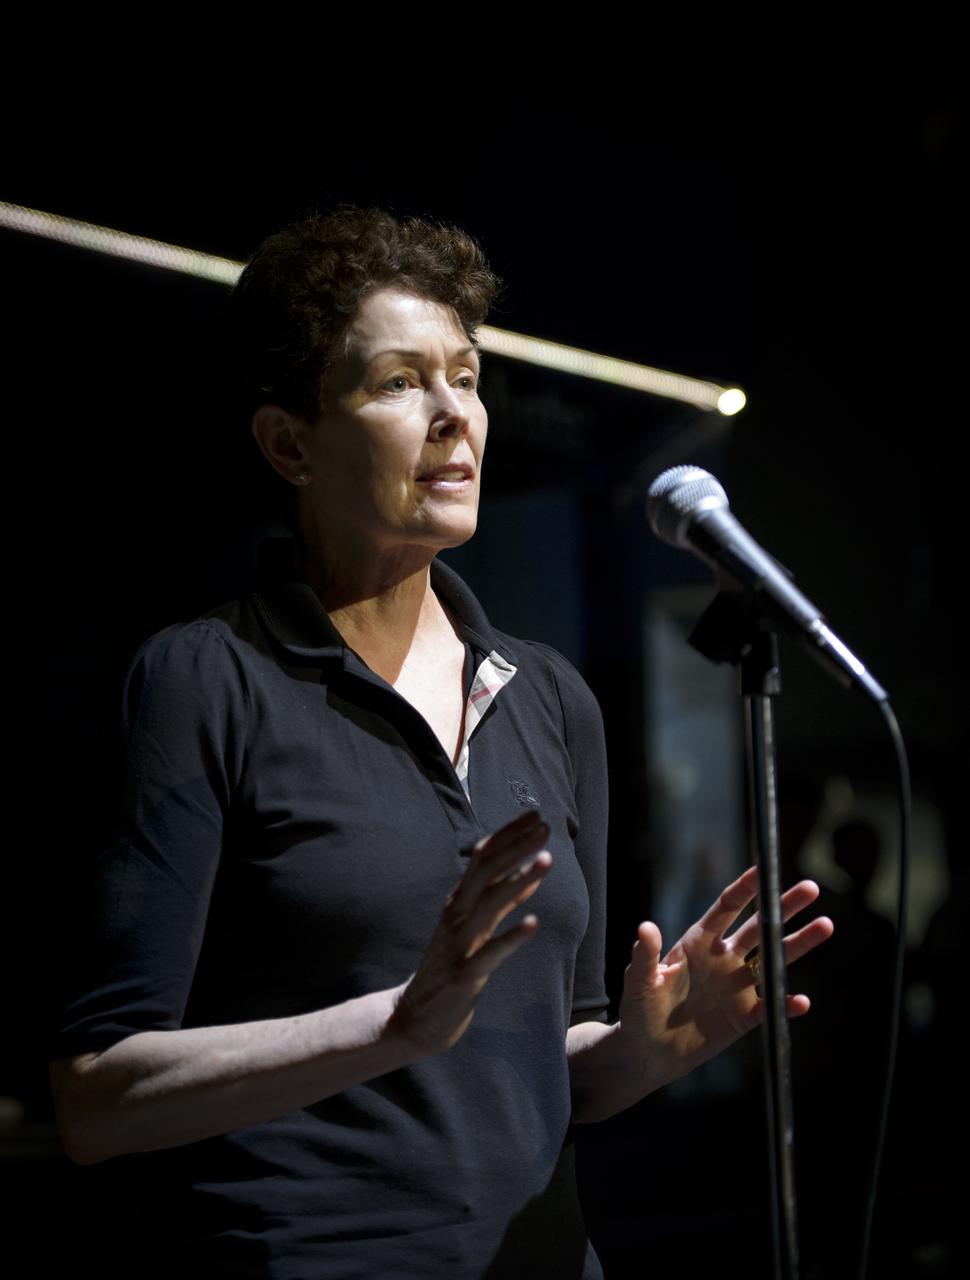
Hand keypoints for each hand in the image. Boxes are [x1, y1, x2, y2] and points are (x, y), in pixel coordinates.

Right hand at [389, 810, 551, 1055]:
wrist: (415, 1017)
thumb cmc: (452, 966)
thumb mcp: (477, 926)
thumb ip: (504, 899)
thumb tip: (532, 870)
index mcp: (460, 901)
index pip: (483, 857)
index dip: (509, 835)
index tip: (535, 815)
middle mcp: (457, 915)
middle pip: (485, 871)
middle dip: (517, 846)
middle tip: (545, 826)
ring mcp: (458, 944)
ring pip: (488, 904)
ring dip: (519, 880)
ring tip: (547, 860)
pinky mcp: (464, 974)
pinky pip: (490, 953)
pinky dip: (511, 936)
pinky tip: (534, 924)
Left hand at [618, 866, 832, 1089]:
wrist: (648, 1051)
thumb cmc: (639, 1009)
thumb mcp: (639, 980)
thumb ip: (645, 954)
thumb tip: (645, 927)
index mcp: (698, 942)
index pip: (726, 908)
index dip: (745, 889)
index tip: (765, 869)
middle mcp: (723, 958)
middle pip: (759, 927)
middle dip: (783, 907)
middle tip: (811, 888)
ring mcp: (736, 986)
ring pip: (773, 959)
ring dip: (798, 944)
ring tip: (825, 925)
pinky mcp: (744, 1016)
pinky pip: (770, 1006)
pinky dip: (787, 1004)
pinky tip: (802, 1001)